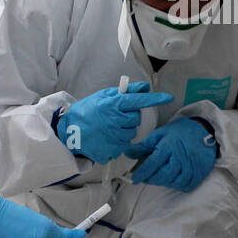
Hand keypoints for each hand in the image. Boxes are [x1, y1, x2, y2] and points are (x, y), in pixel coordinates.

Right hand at [56, 82, 173, 163]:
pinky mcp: (111, 149)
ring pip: (131, 133)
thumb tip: (144, 88)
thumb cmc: (87, 111)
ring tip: (109, 128)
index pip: (139, 101)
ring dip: (124, 130)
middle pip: (136, 119)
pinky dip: (117, 141)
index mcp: (113, 105)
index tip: (168, 98)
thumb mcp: (104, 97)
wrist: (69, 131)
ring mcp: (113, 136)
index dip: (155, 99)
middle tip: (115, 117)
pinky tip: (106, 137)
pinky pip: (122, 145)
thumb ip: (125, 92)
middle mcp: (115, 120)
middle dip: (129, 118)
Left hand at [124, 117, 217, 191]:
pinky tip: (171, 179)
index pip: (152, 164)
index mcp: (169, 146)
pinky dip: (176, 185)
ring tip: (157, 177)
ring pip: (174, 182)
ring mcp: (191, 166)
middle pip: (163, 175)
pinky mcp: (199, 172)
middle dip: (151, 179)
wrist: (205, 129)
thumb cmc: (181, 131)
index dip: (141, 173)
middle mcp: (181, 157)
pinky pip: (186, 185)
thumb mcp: (160, 134)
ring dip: (163, 182)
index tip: (134, 178)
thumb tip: (128, 153)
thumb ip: (144, 146)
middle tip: (145, 177)